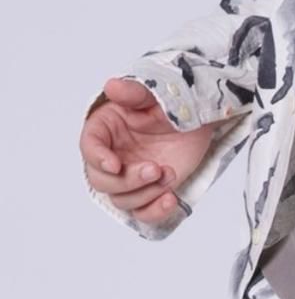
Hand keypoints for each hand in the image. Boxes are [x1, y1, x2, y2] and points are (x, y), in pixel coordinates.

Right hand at [81, 76, 219, 224]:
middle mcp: (113, 156)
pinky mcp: (149, 191)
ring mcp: (130, 176)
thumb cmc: (173, 102)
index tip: (115, 165)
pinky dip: (154, 212)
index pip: (90, 148)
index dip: (98, 159)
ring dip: (145, 193)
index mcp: (107, 129)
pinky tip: (171, 200)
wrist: (201, 118)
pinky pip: (143, 212)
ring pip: (122, 199)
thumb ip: (133, 93)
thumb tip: (111, 85)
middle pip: (102, 181)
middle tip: (155, 169)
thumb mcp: (155, 93)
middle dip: (128, 180)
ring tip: (170, 174)